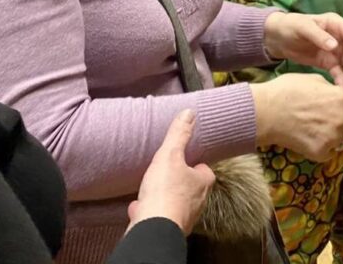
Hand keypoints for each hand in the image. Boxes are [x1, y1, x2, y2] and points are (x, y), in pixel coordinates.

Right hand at [127, 110, 214, 235]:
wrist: (153, 228)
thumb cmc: (165, 192)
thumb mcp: (169, 156)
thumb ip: (178, 135)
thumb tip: (189, 113)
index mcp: (202, 183)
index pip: (205, 171)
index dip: (195, 165)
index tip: (185, 160)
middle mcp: (197, 202)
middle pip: (191, 188)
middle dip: (180, 182)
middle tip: (168, 174)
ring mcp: (182, 218)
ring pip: (175, 204)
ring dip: (164, 197)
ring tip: (151, 190)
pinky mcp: (167, 229)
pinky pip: (159, 217)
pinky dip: (150, 211)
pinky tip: (138, 207)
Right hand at [252, 73, 342, 161]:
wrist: (267, 112)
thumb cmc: (288, 90)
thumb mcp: (314, 79)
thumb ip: (332, 90)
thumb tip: (336, 95)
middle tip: (330, 122)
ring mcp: (333, 137)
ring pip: (341, 141)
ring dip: (333, 137)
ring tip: (315, 130)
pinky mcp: (321, 152)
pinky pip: (329, 153)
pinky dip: (321, 148)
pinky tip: (308, 139)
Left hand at [263, 12, 342, 88]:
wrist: (277, 38)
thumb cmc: (291, 26)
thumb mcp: (303, 27)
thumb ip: (318, 36)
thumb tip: (335, 46)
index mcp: (335, 24)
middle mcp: (338, 37)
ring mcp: (334, 51)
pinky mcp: (328, 62)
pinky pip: (338, 71)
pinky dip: (341, 79)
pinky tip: (342, 88)